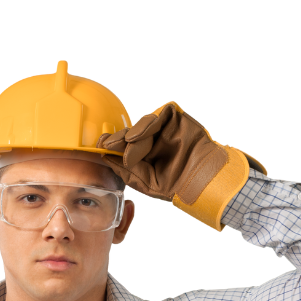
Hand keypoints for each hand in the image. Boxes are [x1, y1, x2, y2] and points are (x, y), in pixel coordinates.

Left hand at [96, 102, 264, 229]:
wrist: (200, 179)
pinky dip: (146, 126)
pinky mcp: (174, 118)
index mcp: (144, 153)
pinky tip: (136, 136)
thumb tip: (107, 157)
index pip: (124, 146)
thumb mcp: (144, 181)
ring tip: (126, 144)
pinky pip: (157, 117)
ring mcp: (164, 127)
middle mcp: (152, 139)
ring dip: (132, 136)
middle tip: (106, 144)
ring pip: (142, 125)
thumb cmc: (175, 184)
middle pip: (130, 134)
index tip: (99, 148)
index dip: (112, 146)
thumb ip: (126, 170)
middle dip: (118, 140)